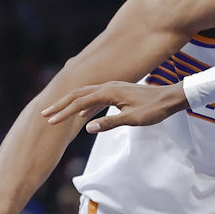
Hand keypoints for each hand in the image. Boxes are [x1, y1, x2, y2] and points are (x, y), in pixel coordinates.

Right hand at [41, 81, 187, 132]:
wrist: (170, 98)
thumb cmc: (154, 109)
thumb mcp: (132, 119)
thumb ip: (109, 123)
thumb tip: (86, 127)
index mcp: (108, 92)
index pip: (80, 102)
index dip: (64, 112)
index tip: (51, 121)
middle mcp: (108, 86)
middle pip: (78, 94)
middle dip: (60, 105)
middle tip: (44, 114)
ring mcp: (112, 88)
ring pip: (85, 94)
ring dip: (70, 104)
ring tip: (57, 113)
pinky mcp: (118, 92)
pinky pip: (96, 97)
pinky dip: (85, 105)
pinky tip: (82, 115)